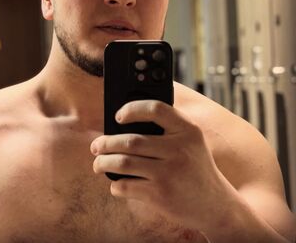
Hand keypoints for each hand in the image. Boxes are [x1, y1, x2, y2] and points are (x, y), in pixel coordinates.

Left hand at [90, 99, 231, 231]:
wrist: (217, 205)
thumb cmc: (195, 166)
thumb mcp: (191, 141)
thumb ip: (168, 127)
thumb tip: (124, 121)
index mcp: (187, 130)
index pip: (156, 109)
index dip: (132, 109)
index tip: (118, 116)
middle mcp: (179, 149)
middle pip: (131, 141)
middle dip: (106, 143)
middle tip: (96, 146)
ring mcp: (170, 173)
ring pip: (123, 163)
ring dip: (103, 163)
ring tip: (98, 163)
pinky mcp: (161, 195)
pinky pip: (127, 186)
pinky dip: (115, 185)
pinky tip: (115, 184)